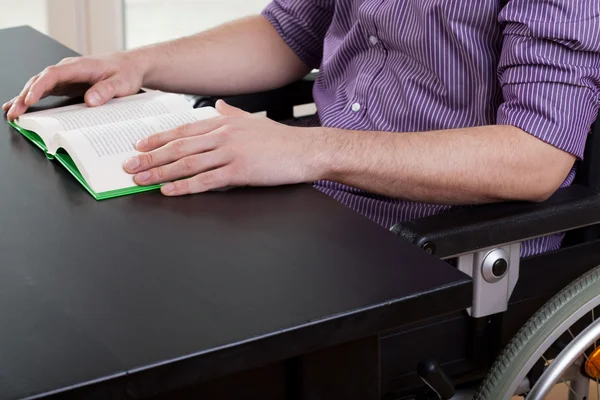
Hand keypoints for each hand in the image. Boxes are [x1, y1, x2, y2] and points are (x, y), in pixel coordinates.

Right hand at [2, 52, 147, 120]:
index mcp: (80, 66)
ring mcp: (66, 77)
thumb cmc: (126, 73)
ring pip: (40, 85)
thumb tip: (90, 100)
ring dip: (25, 98)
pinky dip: (33, 98)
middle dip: (25, 96)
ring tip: (13, 113)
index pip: (52, 75)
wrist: (131, 66)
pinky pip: (46, 90)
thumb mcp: (121, 83)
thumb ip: (106, 90)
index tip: (29, 99)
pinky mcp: (67, 84)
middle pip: (41, 80)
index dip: (39, 87)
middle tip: (15, 112)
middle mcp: (69, 70)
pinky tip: (21, 106)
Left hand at [123, 101, 324, 195]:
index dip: (158, 138)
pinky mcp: (239, 171)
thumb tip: (218, 106)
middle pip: (178, 146)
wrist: (305, 150)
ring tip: (141, 180)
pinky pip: (205, 180)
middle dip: (150, 157)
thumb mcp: (254, 120)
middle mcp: (223, 135)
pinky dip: (184, 186)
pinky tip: (169, 190)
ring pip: (186, 163)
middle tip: (129, 166)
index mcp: (224, 122)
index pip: (183, 129)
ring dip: (160, 172)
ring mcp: (230, 152)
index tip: (139, 145)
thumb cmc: (281, 139)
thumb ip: (232, 113)